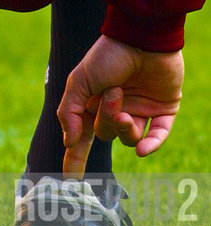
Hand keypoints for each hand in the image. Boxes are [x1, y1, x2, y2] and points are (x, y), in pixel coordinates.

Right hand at [57, 35, 183, 179]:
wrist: (141, 38)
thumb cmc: (106, 57)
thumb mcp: (78, 83)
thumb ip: (69, 113)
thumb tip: (70, 143)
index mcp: (92, 107)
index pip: (81, 141)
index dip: (74, 161)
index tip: (69, 181)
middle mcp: (115, 113)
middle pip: (106, 136)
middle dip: (106, 119)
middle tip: (113, 93)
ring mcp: (139, 112)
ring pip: (129, 138)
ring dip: (125, 125)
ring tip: (125, 98)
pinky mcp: (163, 111)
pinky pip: (158, 136)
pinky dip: (151, 145)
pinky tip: (143, 149)